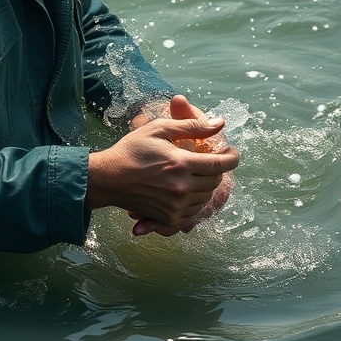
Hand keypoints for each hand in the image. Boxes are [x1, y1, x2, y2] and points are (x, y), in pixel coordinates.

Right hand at [86, 96, 238, 235]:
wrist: (108, 178)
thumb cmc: (132, 150)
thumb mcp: (159, 129)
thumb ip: (191, 126)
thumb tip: (219, 123)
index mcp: (181, 164)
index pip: (220, 164)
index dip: (232, 157)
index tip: (232, 152)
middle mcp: (182, 187)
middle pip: (215, 181)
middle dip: (217, 169)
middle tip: (209, 160)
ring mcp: (176, 205)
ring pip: (206, 197)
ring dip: (206, 184)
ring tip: (194, 173)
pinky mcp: (169, 217)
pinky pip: (194, 211)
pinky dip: (195, 199)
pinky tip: (186, 188)